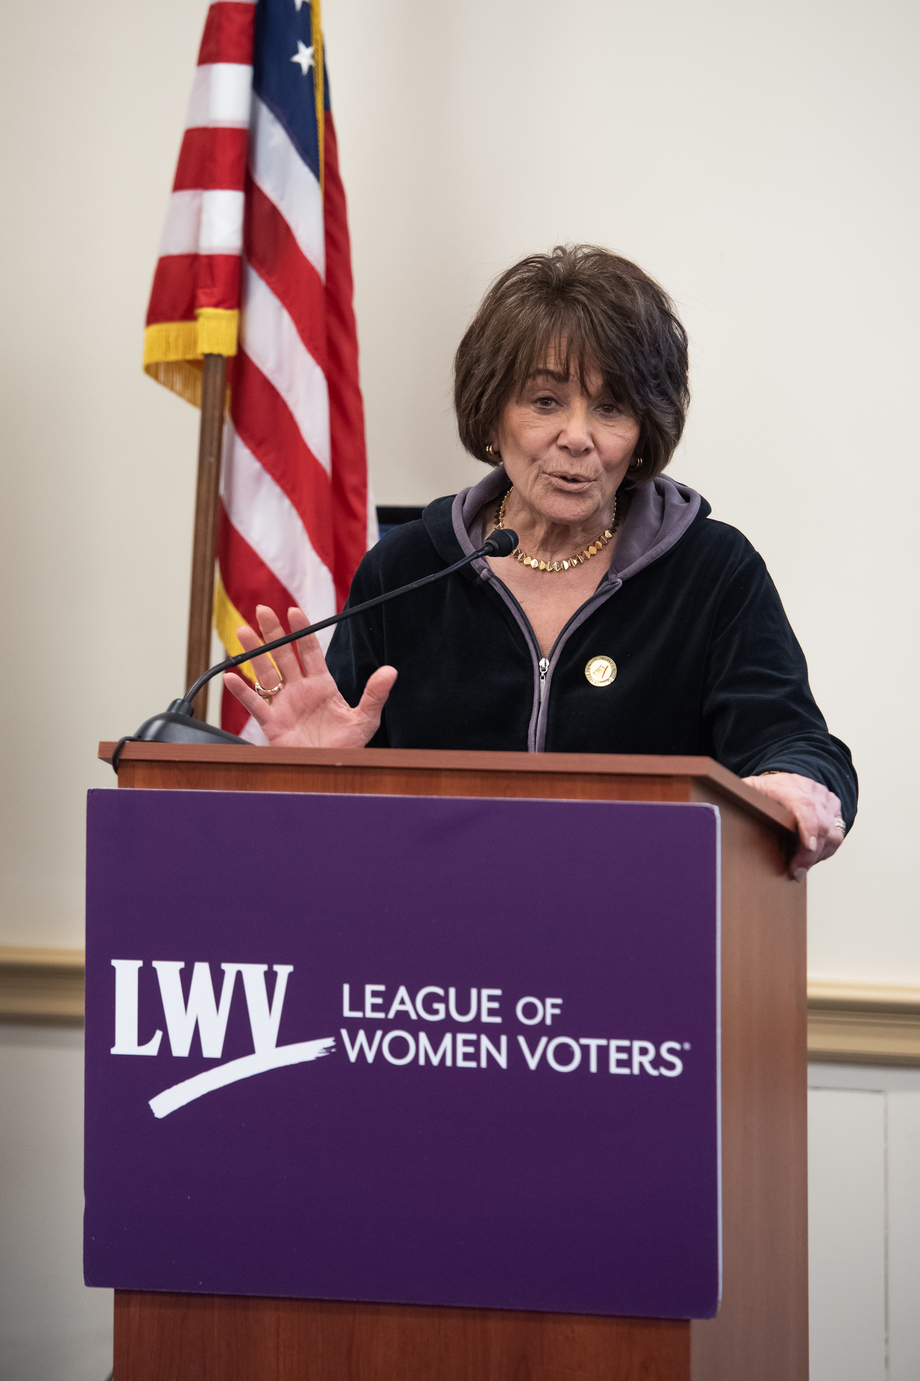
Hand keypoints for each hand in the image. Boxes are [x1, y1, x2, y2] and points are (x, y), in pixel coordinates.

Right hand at [223, 604, 396, 747]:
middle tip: (263, 610)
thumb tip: (390, 671)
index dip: (301, 631)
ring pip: (265, 673)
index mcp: (322, 685)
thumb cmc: (347, 746)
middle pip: (283, 655)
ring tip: (243, 631)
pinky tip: (231, 677)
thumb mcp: (365, 719)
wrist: (330, 770)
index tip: (294, 611)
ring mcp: (284, 704)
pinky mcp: (272, 723)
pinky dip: (242, 692)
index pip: (309, 651)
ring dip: (254, 652)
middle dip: (273, 632)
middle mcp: (300, 690)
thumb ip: (375, 694)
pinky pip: (254, 704)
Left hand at [741, 771, 845, 880]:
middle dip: (810, 854)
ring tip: (801, 866)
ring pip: (833, 834)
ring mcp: (825, 799)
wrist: (786, 777)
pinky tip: (809, 856)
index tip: (808, 848)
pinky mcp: (834, 807)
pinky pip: (837, 835)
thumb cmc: (765, 789)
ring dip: (818, 855)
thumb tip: (720, 810)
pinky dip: (825, 850)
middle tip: (795, 871)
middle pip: (822, 825)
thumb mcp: (748, 790)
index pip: (804, 806)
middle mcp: (811, 791)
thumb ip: (738, 799)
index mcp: (787, 787)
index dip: (808, 827)